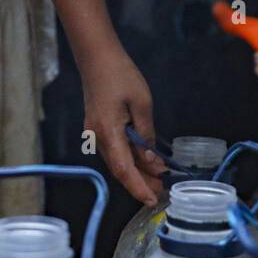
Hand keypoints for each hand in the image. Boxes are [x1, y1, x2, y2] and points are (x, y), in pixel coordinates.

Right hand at [81, 47, 164, 204]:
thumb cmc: (121, 75)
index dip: (138, 188)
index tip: (152, 201)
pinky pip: (114, 149)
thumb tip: (151, 161)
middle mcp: (97, 138)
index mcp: (109, 133)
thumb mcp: (142, 104)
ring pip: (117, 160)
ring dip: (136, 171)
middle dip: (140, 182)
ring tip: (157, 178)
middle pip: (119, 169)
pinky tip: (144, 159)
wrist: (96, 57)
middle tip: (162, 191)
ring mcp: (94, 133)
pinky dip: (129, 158)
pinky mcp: (96, 127)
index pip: (124, 170)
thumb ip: (146, 135)